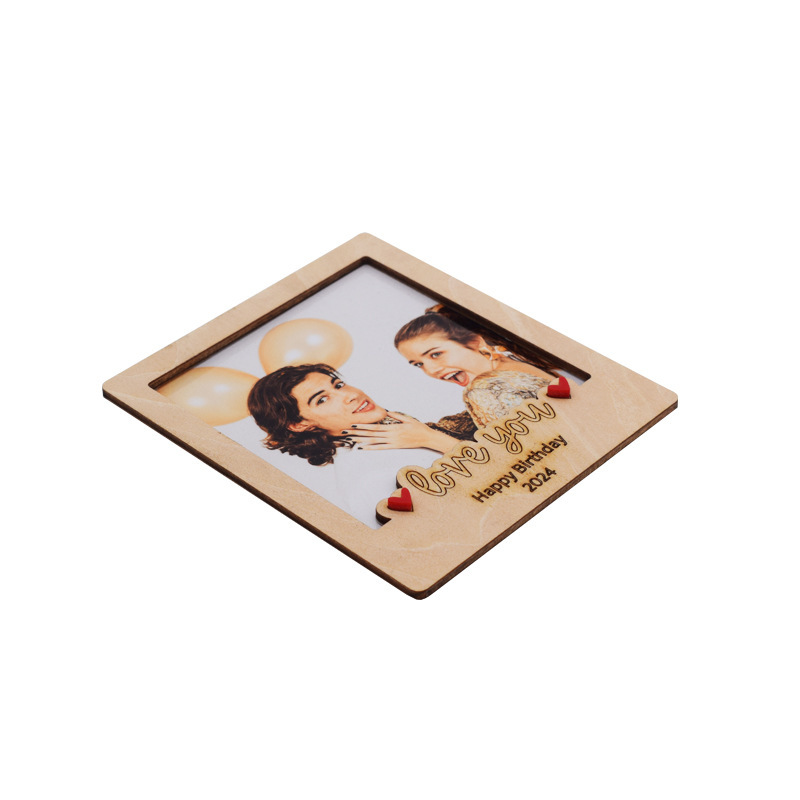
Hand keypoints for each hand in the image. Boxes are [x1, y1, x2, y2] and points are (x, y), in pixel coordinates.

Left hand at [342, 412, 457, 452]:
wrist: (427, 437)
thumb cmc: (418, 428)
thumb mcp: (407, 418)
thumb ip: (396, 416)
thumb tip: (386, 411)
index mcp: (393, 427)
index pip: (375, 426)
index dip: (364, 426)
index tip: (354, 424)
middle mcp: (391, 435)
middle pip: (371, 434)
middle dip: (358, 433)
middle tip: (347, 432)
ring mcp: (393, 442)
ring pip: (374, 441)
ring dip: (362, 440)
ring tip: (352, 440)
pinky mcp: (396, 447)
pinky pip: (381, 448)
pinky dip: (371, 448)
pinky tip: (363, 448)